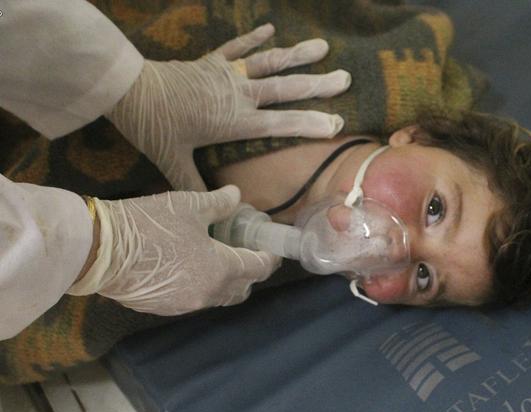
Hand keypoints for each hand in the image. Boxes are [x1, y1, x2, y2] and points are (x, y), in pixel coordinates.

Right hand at [68, 186, 279, 313]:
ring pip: (218, 297)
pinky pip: (193, 300)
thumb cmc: (150, 224)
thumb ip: (219, 203)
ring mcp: (184, 305)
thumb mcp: (189, 205)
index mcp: (221, 270)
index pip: (258, 268)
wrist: (99, 250)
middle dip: (251, 273)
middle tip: (246, 251)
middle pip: (242, 289)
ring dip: (226, 282)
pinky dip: (201, 286)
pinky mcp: (163, 308)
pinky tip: (190, 268)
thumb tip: (236, 194)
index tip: (272, 247)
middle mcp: (207, 294)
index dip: (270, 257)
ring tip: (219, 258)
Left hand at [106, 24, 350, 190]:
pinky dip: (253, 38)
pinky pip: (236, 47)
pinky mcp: (211, 61)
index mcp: (234, 121)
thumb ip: (196, 186)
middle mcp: (238, 95)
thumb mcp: (174, 161)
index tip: (335, 123)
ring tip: (323, 47)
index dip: (309, 124)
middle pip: (284, 89)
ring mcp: (226, 74)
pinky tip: (270, 28)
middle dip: (317, 85)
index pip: (280, 124)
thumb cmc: (154, 127)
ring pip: (268, 63)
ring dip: (296, 55)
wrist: (129, 89)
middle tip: (345, 78)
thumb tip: (215, 208)